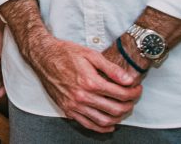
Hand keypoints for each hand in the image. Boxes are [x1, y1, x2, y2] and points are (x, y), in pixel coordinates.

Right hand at [27, 35, 141, 132]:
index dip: (134, 93)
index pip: (120, 94)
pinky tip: (109, 124)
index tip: (137, 89)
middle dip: (129, 105)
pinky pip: (88, 125)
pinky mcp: (68, 110)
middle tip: (132, 98)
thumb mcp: (90, 54)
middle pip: (115, 109)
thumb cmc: (65, 53)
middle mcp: (82, 96)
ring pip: (104, 121)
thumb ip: (111, 68)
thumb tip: (129, 80)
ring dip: (119, 117)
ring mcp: (74, 105)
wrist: (43, 56)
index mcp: (90, 81)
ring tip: (123, 108)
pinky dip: (102, 128)